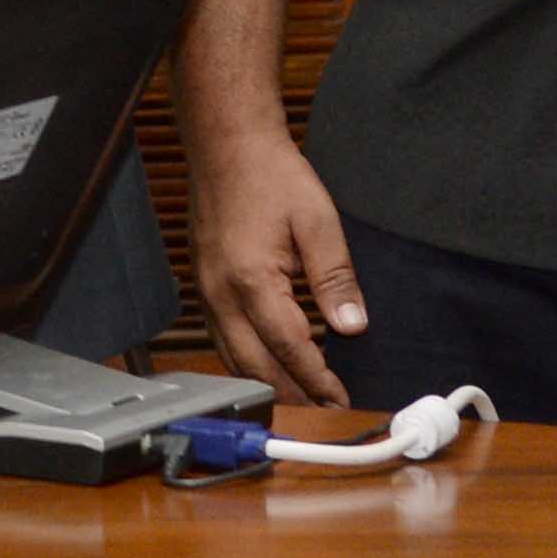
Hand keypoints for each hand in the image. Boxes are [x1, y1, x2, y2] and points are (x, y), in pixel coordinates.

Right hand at [185, 126, 365, 408]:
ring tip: (301, 399)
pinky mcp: (204, 285)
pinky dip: (245, 361)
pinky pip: (221, 338)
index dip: (317, 379)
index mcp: (252, 280)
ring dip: (267, 383)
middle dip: (291, 394)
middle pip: (255, 365)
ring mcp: (207, 291)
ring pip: (232, 358)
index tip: (340, 399)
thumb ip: (335, 278)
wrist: (227, 145)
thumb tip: (352, 327)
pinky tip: (266, 365)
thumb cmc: (271, 175)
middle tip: (324, 412)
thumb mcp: (318, 222)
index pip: (289, 347)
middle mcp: (221, 293)